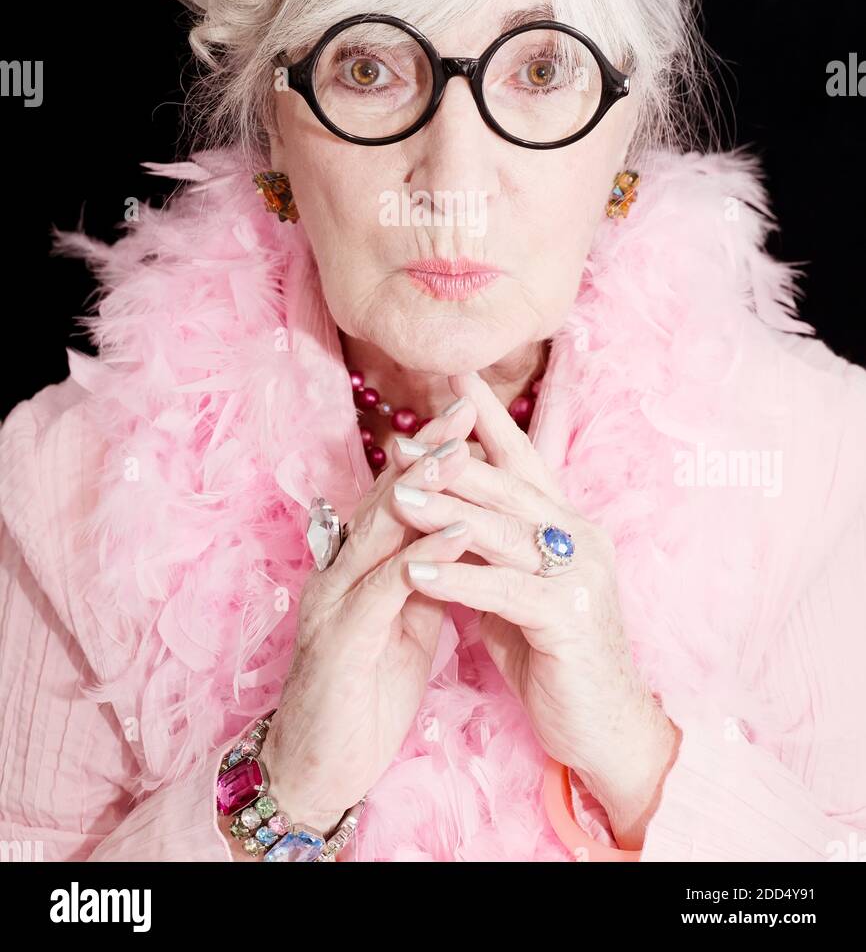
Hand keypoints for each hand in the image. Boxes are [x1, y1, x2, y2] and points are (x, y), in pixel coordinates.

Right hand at [236, 398, 476, 860]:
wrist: (317, 773)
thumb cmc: (363, 699)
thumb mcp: (403, 628)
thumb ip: (423, 580)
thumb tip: (458, 538)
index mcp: (355, 569)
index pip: (395, 497)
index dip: (431, 455)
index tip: (471, 417)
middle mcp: (337, 573)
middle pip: (386, 499)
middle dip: (428, 453)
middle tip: (466, 411)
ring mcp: (333, 604)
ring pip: (380, 532)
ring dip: (423, 491)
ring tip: (463, 455)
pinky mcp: (340, 643)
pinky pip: (384, 591)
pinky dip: (421, 560)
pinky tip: (455, 538)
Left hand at [390, 371, 680, 848]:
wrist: (606, 729)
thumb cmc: (556, 659)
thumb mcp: (516, 593)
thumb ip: (490, 552)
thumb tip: (442, 517)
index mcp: (566, 526)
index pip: (525, 459)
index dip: (489, 418)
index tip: (452, 377)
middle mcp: (579, 537)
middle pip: (508, 485)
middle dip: (452, 460)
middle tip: (400, 443)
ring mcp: (578, 573)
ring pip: (502, 529)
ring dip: (445, 511)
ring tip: (396, 497)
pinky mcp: (567, 615)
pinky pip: (503, 587)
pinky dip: (457, 576)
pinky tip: (415, 568)